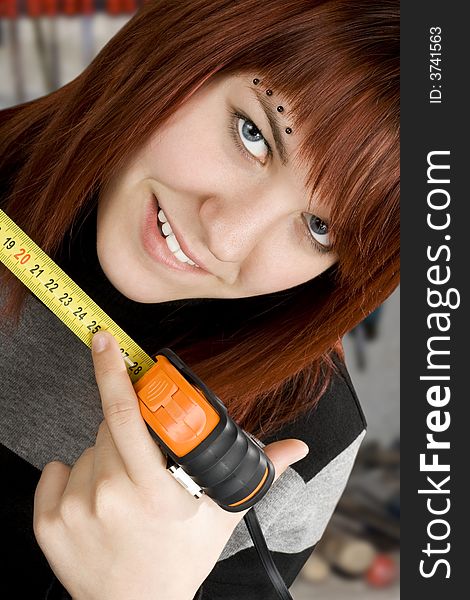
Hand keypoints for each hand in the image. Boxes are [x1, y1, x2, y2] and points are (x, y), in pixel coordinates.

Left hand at [34, 331, 308, 599]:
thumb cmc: (179, 561)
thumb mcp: (222, 516)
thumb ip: (260, 474)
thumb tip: (297, 449)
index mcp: (153, 490)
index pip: (126, 414)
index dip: (113, 370)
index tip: (105, 342)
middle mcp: (110, 497)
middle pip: (108, 425)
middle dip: (129, 429)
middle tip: (147, 462)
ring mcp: (75, 511)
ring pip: (87, 448)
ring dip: (107, 457)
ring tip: (127, 490)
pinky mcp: (49, 523)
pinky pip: (56, 471)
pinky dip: (75, 476)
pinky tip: (98, 500)